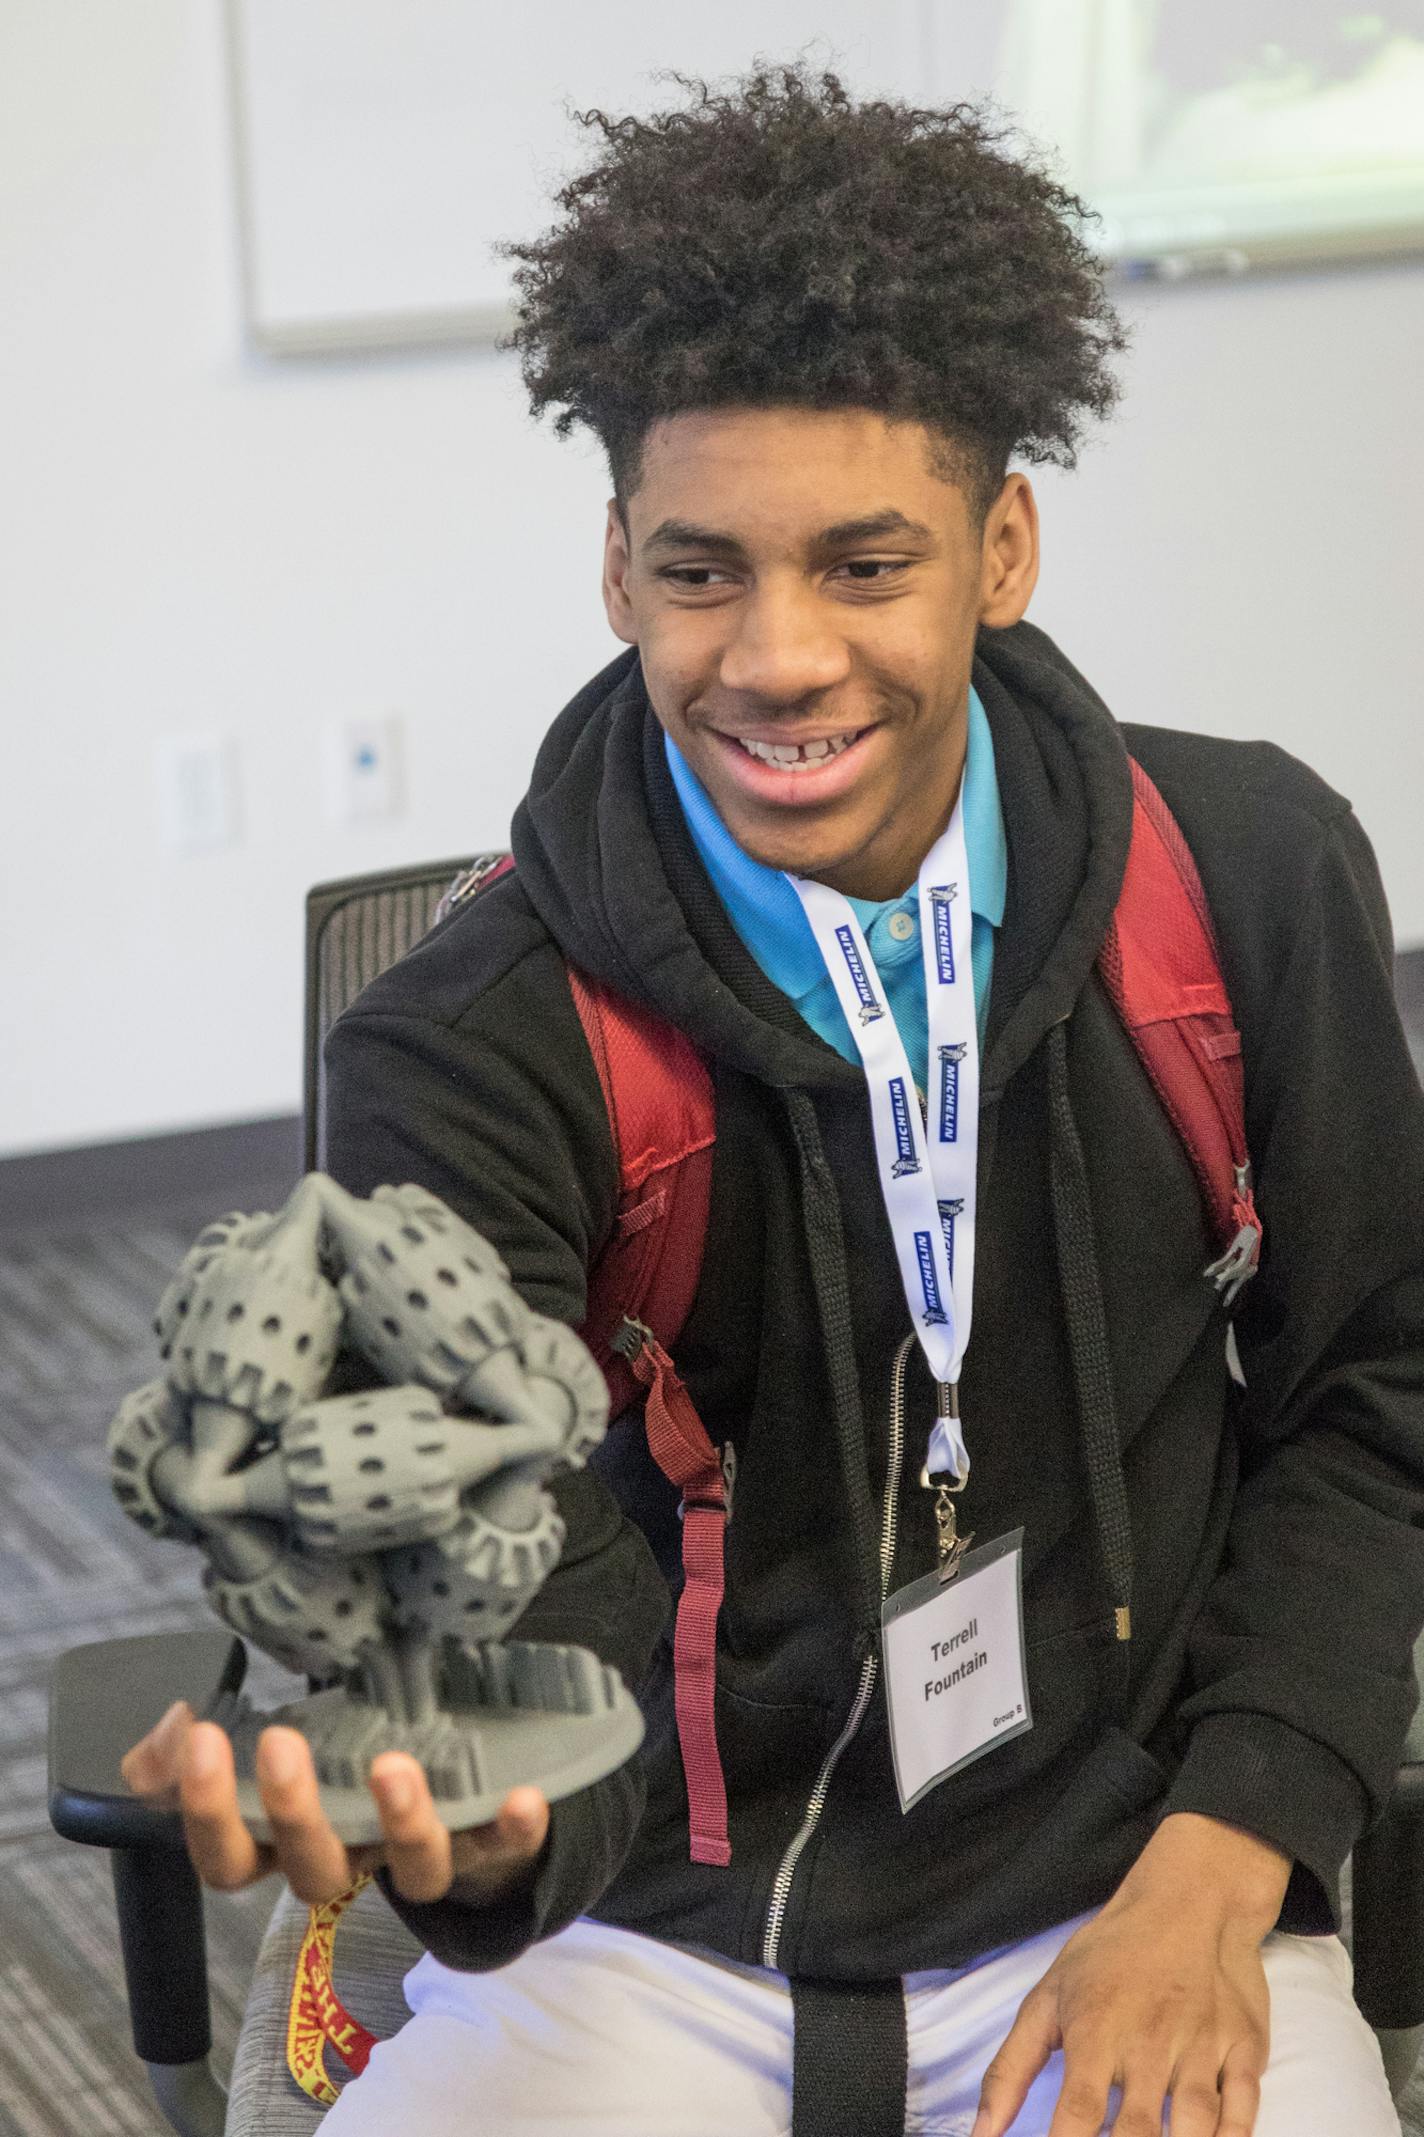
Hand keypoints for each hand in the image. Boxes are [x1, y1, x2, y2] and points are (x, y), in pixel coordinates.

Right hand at [121, 1701, 549, 1907]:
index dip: (207, 1810)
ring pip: (411, 1870)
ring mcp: (420, 1862)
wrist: (446, 1803)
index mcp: (288, 1846)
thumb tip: (159, 1742)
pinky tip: (524, 1796)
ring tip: (393, 1765)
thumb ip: (202, 1748)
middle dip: (292, 1811)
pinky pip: (503, 1850)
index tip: (199, 1736)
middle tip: (277, 1742)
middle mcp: (352, 1863)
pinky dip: (513, 1829)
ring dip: (402, 1822)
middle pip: (314, 1870)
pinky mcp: (487, 1852)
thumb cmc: (339, 1770)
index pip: (230, 1860)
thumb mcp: (269, 1748)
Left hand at [972, 1814, 1290, 2136]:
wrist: (1189, 1901)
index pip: (1078, 2111)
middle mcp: (1148, 2042)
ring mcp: (1201, 2046)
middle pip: (1139, 2131)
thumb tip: (980, 2135)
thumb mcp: (1047, 1999)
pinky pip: (1245, 2109)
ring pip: (1195, 2124)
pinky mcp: (1244, 2047)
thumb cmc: (1109, 1957)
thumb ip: (1010, 2072)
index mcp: (1095, 2032)